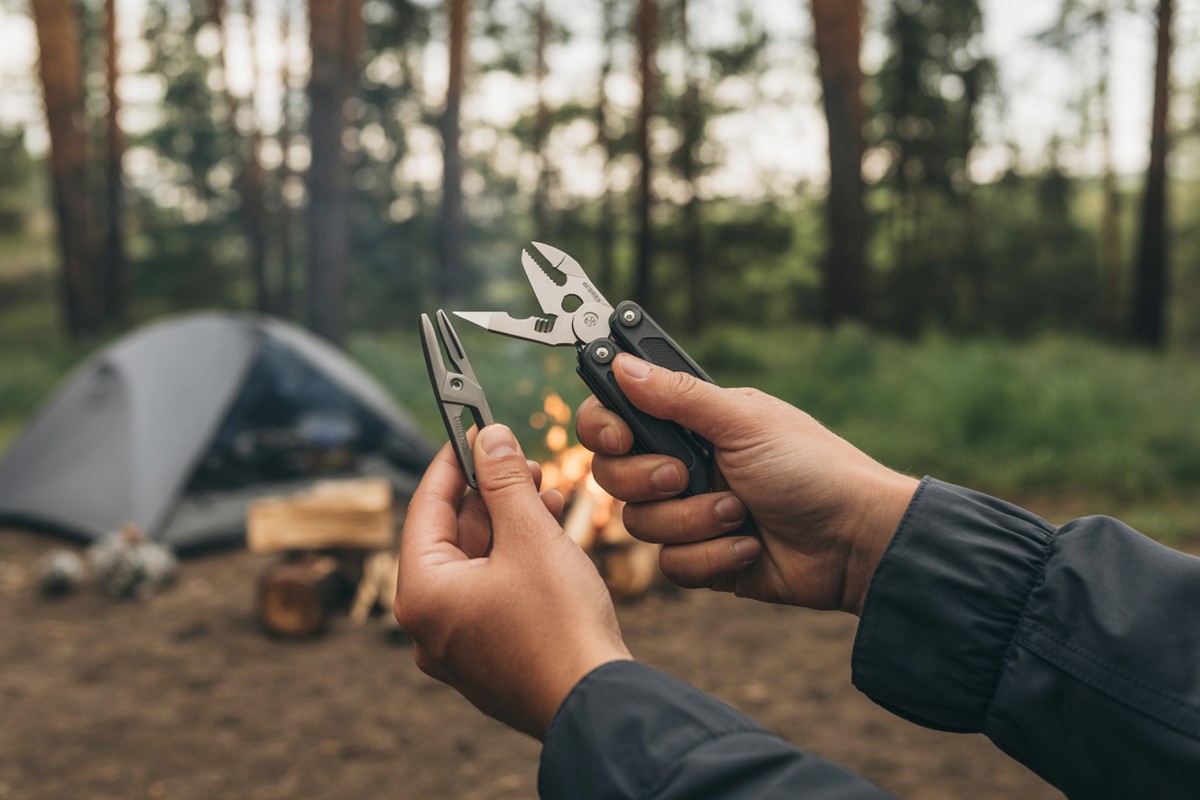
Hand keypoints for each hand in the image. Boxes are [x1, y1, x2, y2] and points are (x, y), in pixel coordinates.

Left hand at [394, 425, 630, 739]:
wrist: (597, 704)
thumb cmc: (560, 624)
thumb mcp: (531, 536)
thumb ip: (505, 481)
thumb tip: (491, 439)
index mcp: (421, 595)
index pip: (425, 508)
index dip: (453, 463)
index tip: (474, 431)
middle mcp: (428, 626)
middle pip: (450, 538)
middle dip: (490, 495)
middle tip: (523, 463)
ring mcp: (457, 649)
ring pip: (475, 567)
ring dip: (508, 526)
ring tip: (546, 494)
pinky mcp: (487, 661)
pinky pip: (491, 596)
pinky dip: (514, 563)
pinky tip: (547, 536)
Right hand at [575, 355, 919, 614]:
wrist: (854, 540)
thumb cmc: (811, 468)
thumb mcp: (743, 421)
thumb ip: (677, 395)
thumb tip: (621, 361)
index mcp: (690, 422)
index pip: (615, 416)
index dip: (604, 427)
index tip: (620, 437)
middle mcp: (682, 464)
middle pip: (612, 474)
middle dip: (648, 480)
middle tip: (687, 476)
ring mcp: (690, 513)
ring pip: (640, 524)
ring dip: (694, 521)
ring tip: (741, 513)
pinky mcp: (703, 558)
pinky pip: (671, 565)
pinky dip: (712, 557)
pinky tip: (751, 547)